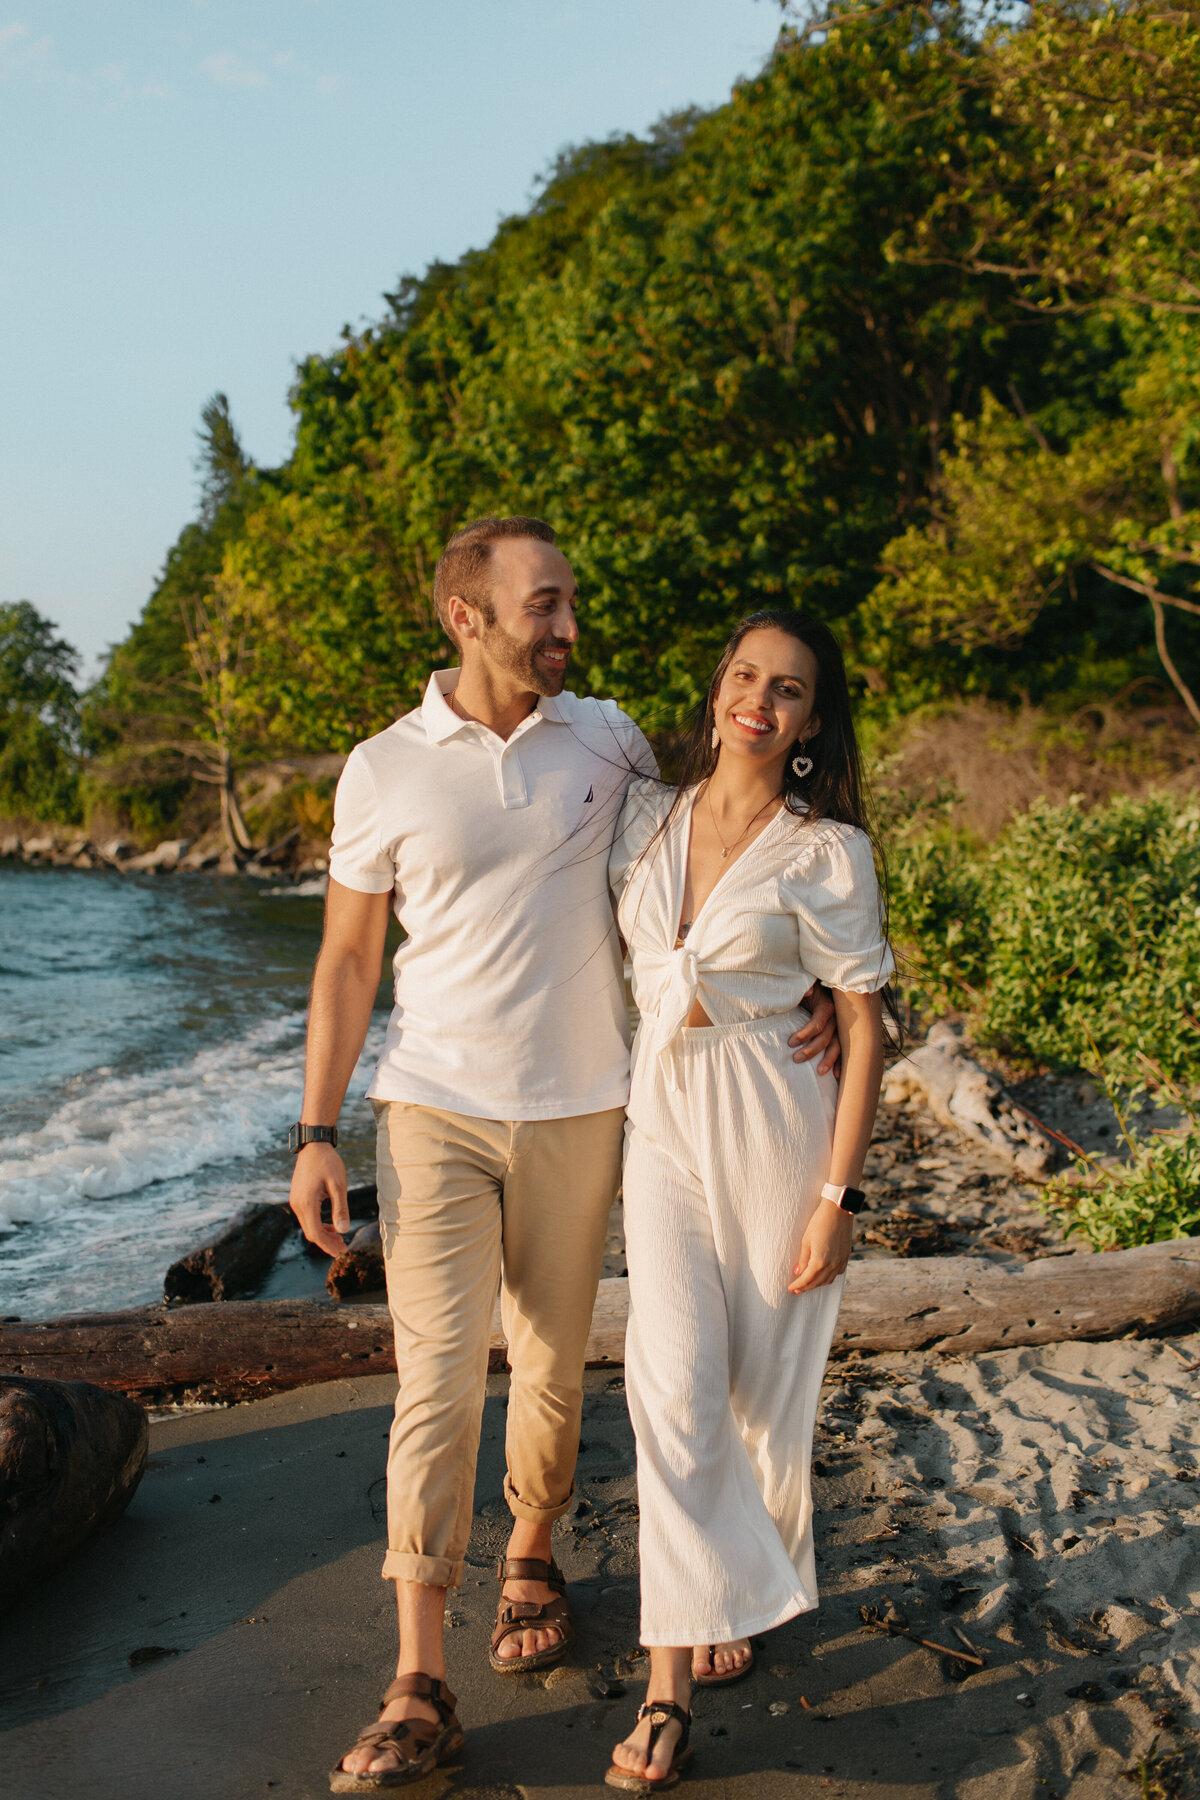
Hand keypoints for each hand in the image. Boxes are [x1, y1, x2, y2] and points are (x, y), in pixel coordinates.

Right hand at [288, 1142, 350, 1258]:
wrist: (313, 1145)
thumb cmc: (328, 1163)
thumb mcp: (338, 1185)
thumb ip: (340, 1209)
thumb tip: (343, 1231)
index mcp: (306, 1203)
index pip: (316, 1233)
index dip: (328, 1245)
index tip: (341, 1252)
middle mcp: (297, 1205)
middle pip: (310, 1232)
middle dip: (326, 1243)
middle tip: (342, 1248)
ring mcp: (295, 1201)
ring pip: (308, 1225)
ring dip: (323, 1234)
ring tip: (339, 1238)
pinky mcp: (297, 1197)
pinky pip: (306, 1217)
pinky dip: (318, 1224)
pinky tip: (330, 1225)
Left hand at [789, 982, 840, 1074]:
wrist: (818, 989)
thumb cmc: (807, 990)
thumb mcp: (804, 986)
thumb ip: (804, 989)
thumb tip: (808, 992)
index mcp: (827, 1006)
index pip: (817, 1024)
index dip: (804, 1034)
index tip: (790, 1043)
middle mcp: (837, 1018)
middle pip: (827, 1037)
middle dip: (812, 1050)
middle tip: (796, 1059)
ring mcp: (840, 1028)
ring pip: (837, 1046)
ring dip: (829, 1060)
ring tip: (819, 1072)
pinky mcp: (840, 1035)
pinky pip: (842, 1050)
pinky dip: (840, 1063)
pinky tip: (836, 1075)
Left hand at [789, 1199, 852, 1292]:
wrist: (838, 1211)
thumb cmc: (819, 1223)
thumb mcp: (806, 1240)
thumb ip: (803, 1259)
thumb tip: (798, 1272)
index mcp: (820, 1261)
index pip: (806, 1279)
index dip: (798, 1285)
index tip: (790, 1288)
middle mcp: (832, 1265)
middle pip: (817, 1282)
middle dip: (806, 1287)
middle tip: (797, 1289)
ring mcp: (841, 1261)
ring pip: (828, 1280)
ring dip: (817, 1284)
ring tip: (808, 1284)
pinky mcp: (846, 1257)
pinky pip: (837, 1273)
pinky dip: (828, 1277)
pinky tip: (822, 1275)